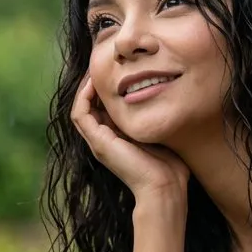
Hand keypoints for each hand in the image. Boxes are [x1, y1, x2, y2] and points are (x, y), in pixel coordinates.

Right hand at [71, 76, 189, 203]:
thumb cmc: (171, 166)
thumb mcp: (161, 133)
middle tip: (103, 63)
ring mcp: (98, 142)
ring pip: (81, 108)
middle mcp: (104, 140)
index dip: (106, 88)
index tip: (117, 70)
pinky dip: (84, 97)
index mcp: (117, 139)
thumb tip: (168, 96)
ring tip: (96, 69)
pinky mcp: (98, 142)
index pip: (103, 108)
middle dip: (94, 84)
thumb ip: (156, 118)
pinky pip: (80, 114)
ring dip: (86, 87)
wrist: (165, 187)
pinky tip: (95, 82)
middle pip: (90, 105)